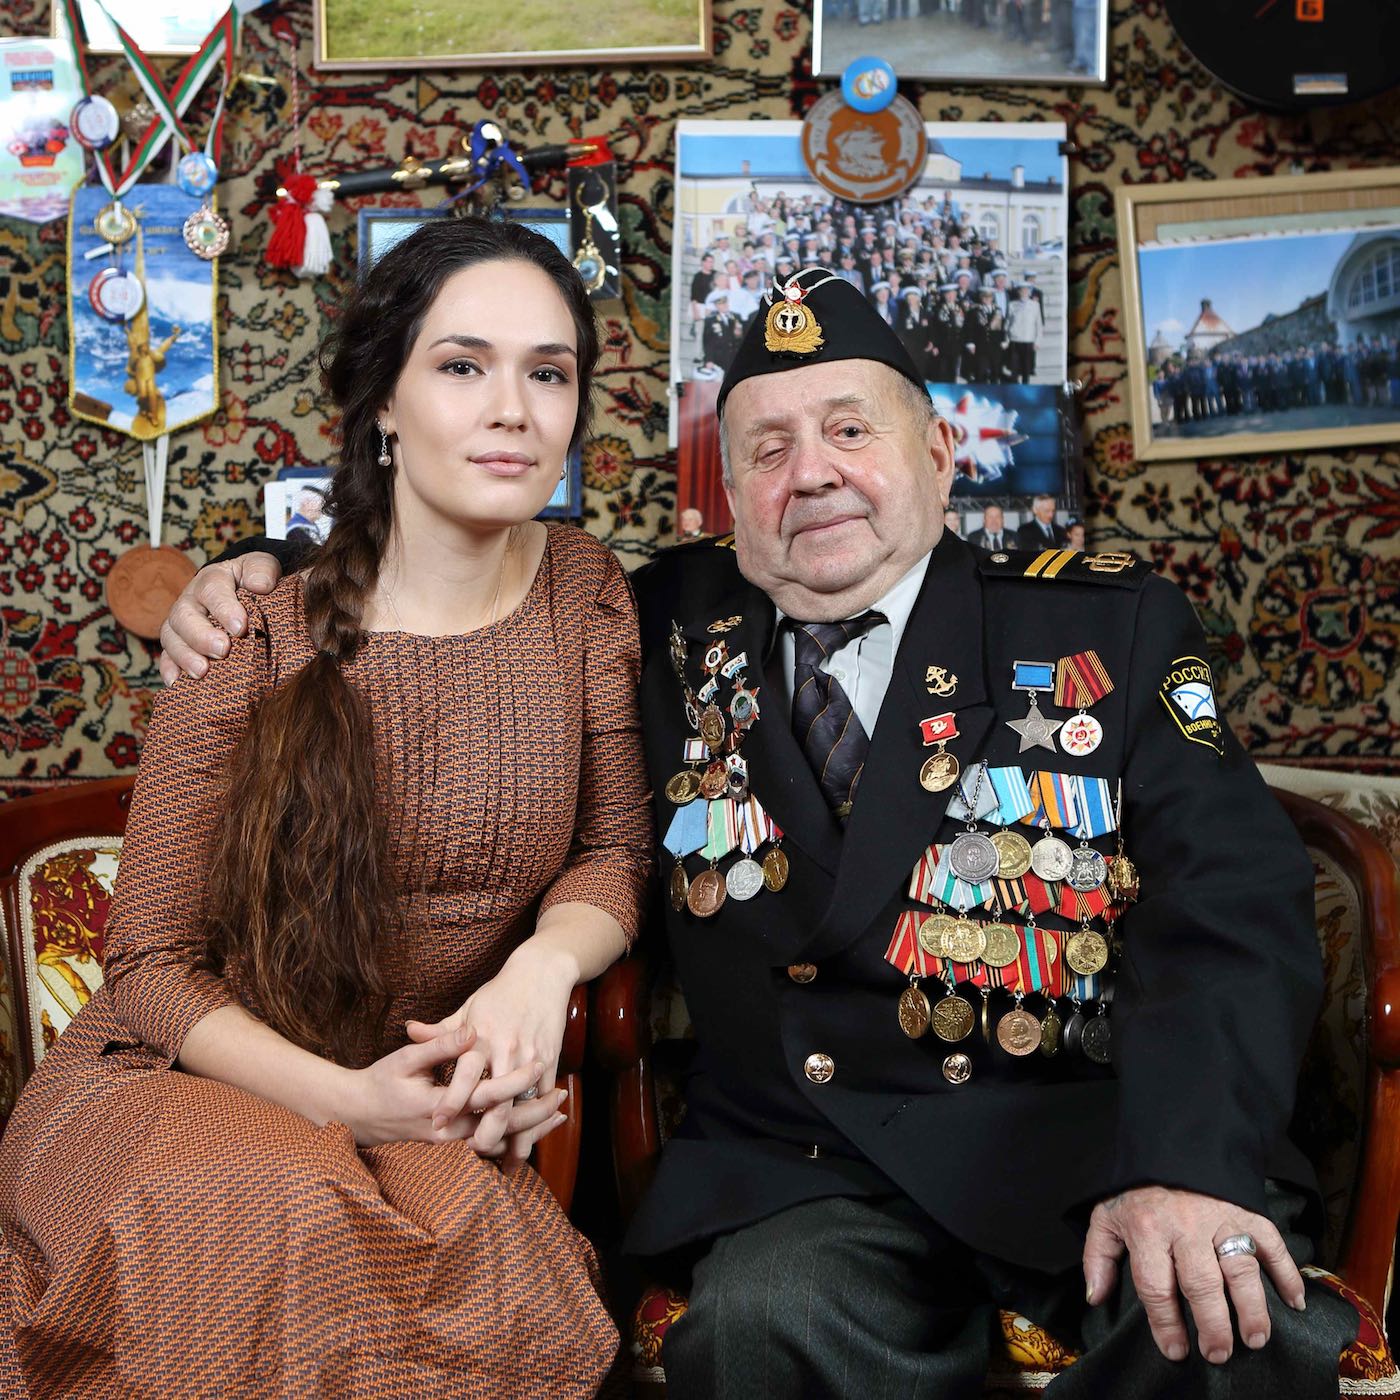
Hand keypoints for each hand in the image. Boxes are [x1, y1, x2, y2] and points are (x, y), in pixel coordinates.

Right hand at [158, 551, 282, 685]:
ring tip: (202, 671)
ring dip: (184, 656)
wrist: (242, 591)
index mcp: (212, 580)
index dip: (224, 608)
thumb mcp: (261, 567)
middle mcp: (191, 601)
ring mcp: (180, 624)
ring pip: (171, 638)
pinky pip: (166, 657)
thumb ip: (262, 570)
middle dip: (201, 635)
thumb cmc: (253, 580)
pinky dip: (169, 669)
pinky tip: (177, 683)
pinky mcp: (177, 644)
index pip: (212, 590)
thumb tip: (260, 585)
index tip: (240, 627)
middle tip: (222, 650)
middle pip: (184, 616)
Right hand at [342, 1025, 563, 1150]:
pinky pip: (488, 1146)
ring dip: (528, 1130)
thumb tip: (471, 1031)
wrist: (359, 1116)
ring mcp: (450, 1144)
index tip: (539, 1064)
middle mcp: (447, 1132)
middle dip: (534, 1115)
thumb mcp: (405, 1060)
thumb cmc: (381, 1082)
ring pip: (498, 1141)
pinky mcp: (451, 1146)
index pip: (485, 1098)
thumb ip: (439, 1046)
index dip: (514, 1082)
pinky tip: (532, 1127)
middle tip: (562, 1097)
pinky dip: (512, 1137)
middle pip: (500, 1128)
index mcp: (437, 1107)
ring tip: (557, 1114)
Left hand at [405, 941, 576, 1163]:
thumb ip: (441, 1030)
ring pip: (524, 1102)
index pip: (465, 1073)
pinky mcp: (550, 1059)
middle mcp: (506, 1049)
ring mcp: (531, 1055)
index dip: (452, 1100)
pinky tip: (529, 1138)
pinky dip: (536, 1118)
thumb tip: (410, 1031)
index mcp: (482, 1037)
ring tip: (507, 1160)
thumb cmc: (500, 993)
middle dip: (487, 1128)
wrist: (541, 974)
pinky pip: (542, 1095)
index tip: (437, 1123)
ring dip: (517, 1133)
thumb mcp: (468, 1008)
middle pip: (497, 1097)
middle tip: (472, 1150)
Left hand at [1083, 1186, 1305, 1364]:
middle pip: (1202, 1283)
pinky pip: (1272, 1245)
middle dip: (1212, 1325)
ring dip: (1252, 1308)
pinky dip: (1287, 1274)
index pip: (1155, 1285)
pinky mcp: (1248, 1211)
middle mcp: (1185, 1225)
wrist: (1171, 1142)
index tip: (1175, 1351)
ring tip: (1256, 1340)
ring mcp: (1221, 1217)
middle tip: (1218, 1354)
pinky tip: (1295, 1304)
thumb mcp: (1107, 1216)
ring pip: (1240, 1269)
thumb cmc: (1138, 1189)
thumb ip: (1098, 1256)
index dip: (1165, 1323)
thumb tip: (1096, 1297)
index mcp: (1147, 1227)